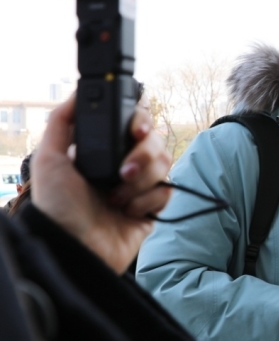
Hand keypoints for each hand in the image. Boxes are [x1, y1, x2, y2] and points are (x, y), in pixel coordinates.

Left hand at [30, 95, 172, 273]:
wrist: (74, 248)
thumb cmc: (57, 208)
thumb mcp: (49, 159)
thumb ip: (61, 121)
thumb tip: (78, 92)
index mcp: (104, 150)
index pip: (135, 122)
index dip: (141, 121)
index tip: (136, 131)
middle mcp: (124, 164)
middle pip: (155, 140)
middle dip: (143, 154)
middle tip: (124, 171)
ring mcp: (140, 186)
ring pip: (165, 163)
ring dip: (143, 179)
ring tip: (118, 197)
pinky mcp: (152, 207)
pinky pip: (168, 191)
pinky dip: (148, 200)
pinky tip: (128, 211)